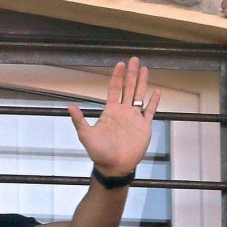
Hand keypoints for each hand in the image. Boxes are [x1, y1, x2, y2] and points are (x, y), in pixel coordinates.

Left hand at [67, 57, 161, 176]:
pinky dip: (153, 101)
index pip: (114, 89)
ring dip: (142, 82)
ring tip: (145, 69)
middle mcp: (123, 111)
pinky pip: (149, 111)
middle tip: (134, 59)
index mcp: (110, 111)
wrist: (114, 166)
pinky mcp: (144, 126)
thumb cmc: (99, 152)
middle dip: (131, 74)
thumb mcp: (86, 135)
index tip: (120, 64)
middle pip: (128, 88)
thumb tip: (70, 106)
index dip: (116, 76)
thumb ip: (79, 121)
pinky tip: (156, 91)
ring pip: (139, 95)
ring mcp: (134, 118)